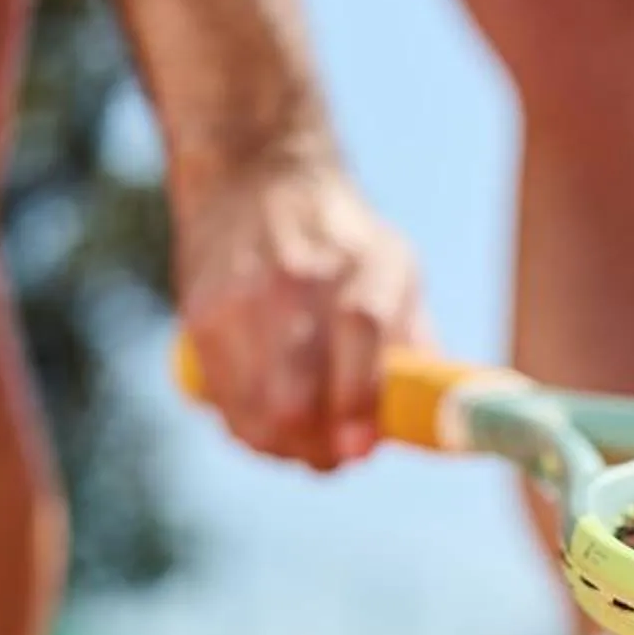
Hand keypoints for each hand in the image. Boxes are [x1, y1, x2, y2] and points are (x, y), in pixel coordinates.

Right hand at [173, 150, 420, 470]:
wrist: (254, 174)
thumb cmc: (343, 244)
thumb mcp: (396, 268)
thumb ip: (412, 342)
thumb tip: (431, 423)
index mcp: (363, 262)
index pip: (360, 329)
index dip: (358, 399)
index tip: (361, 449)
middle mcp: (299, 276)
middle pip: (295, 389)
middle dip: (317, 445)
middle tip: (335, 459)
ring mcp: (243, 296)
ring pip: (254, 408)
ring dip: (282, 447)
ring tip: (302, 448)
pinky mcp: (202, 315)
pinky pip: (223, 400)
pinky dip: (247, 428)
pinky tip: (266, 426)